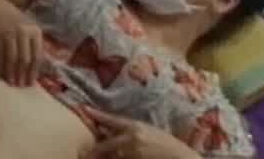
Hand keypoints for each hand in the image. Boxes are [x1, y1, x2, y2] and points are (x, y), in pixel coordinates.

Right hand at [0, 0, 45, 86]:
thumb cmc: (16, 22)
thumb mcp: (29, 29)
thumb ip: (34, 46)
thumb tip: (35, 70)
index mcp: (36, 31)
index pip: (37, 55)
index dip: (34, 71)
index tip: (31, 82)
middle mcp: (24, 32)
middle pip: (25, 58)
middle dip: (23, 74)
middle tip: (21, 86)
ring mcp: (11, 33)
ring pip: (13, 58)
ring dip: (12, 73)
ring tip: (12, 83)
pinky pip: (1, 55)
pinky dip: (1, 66)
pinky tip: (2, 74)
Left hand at [80, 108, 201, 158]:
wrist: (180, 157)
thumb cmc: (167, 145)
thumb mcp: (149, 132)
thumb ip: (132, 131)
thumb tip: (114, 133)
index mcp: (135, 126)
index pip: (111, 119)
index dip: (96, 115)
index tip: (83, 109)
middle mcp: (131, 138)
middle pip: (104, 146)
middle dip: (94, 152)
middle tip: (84, 154)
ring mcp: (131, 153)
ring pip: (110, 156)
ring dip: (105, 158)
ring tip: (95, 157)